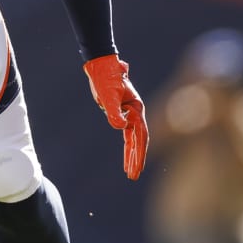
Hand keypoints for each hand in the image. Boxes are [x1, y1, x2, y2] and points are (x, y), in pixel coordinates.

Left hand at [83, 54, 148, 179]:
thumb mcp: (108, 96)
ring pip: (133, 139)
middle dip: (137, 159)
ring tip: (130, 172)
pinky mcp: (122, 114)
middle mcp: (136, 113)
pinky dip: (127, 146)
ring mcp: (130, 114)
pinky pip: (127, 134)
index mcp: (137, 109)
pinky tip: (127, 157)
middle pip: (139, 141)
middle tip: (133, 177)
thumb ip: (114, 112)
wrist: (102, 66)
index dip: (139, 153)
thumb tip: (122, 127)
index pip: (140, 136)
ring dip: (132, 155)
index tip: (136, 168)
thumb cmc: (106, 78)